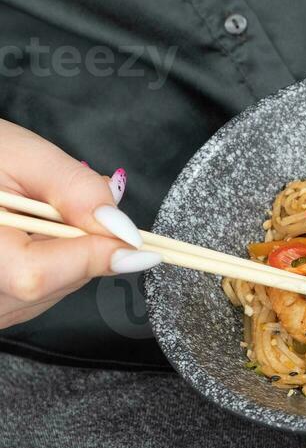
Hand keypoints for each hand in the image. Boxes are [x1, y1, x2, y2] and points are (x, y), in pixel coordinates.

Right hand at [0, 119, 159, 330]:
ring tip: (38, 210)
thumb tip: (120, 226)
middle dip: (85, 244)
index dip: (95, 255)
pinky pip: (39, 292)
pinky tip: (31, 230)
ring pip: (54, 290)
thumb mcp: (21, 155)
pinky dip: (52, 260)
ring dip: (70, 252)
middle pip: (54, 284)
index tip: (143, 245)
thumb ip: (72, 189)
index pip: (38, 275)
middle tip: (69, 200)